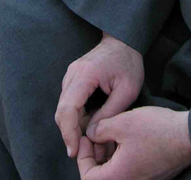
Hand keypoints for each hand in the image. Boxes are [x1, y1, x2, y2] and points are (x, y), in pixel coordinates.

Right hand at [55, 33, 144, 158]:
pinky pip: (70, 102)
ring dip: (74, 125)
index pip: (68, 109)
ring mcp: (70, 75)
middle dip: (71, 133)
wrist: (124, 40)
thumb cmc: (128, 62)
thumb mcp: (127, 89)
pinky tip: (90, 122)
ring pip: (65, 108)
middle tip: (85, 148)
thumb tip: (91, 133)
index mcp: (84, 75)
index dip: (69, 133)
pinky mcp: (73, 78)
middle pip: (62, 111)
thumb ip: (109, 112)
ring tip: (92, 136)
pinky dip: (77, 115)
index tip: (74, 150)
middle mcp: (72, 75)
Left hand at [77, 107, 190, 179]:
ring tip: (111, 132)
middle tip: (97, 134)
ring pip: (114, 172)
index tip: (86, 138)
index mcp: (117, 178)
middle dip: (95, 154)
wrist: (189, 136)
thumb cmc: (157, 130)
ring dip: (108, 155)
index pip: (87, 177)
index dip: (82, 157)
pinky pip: (127, 170)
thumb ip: (100, 129)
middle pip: (100, 176)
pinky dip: (121, 156)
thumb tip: (91, 134)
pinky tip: (125, 138)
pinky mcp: (150, 176)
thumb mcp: (123, 123)